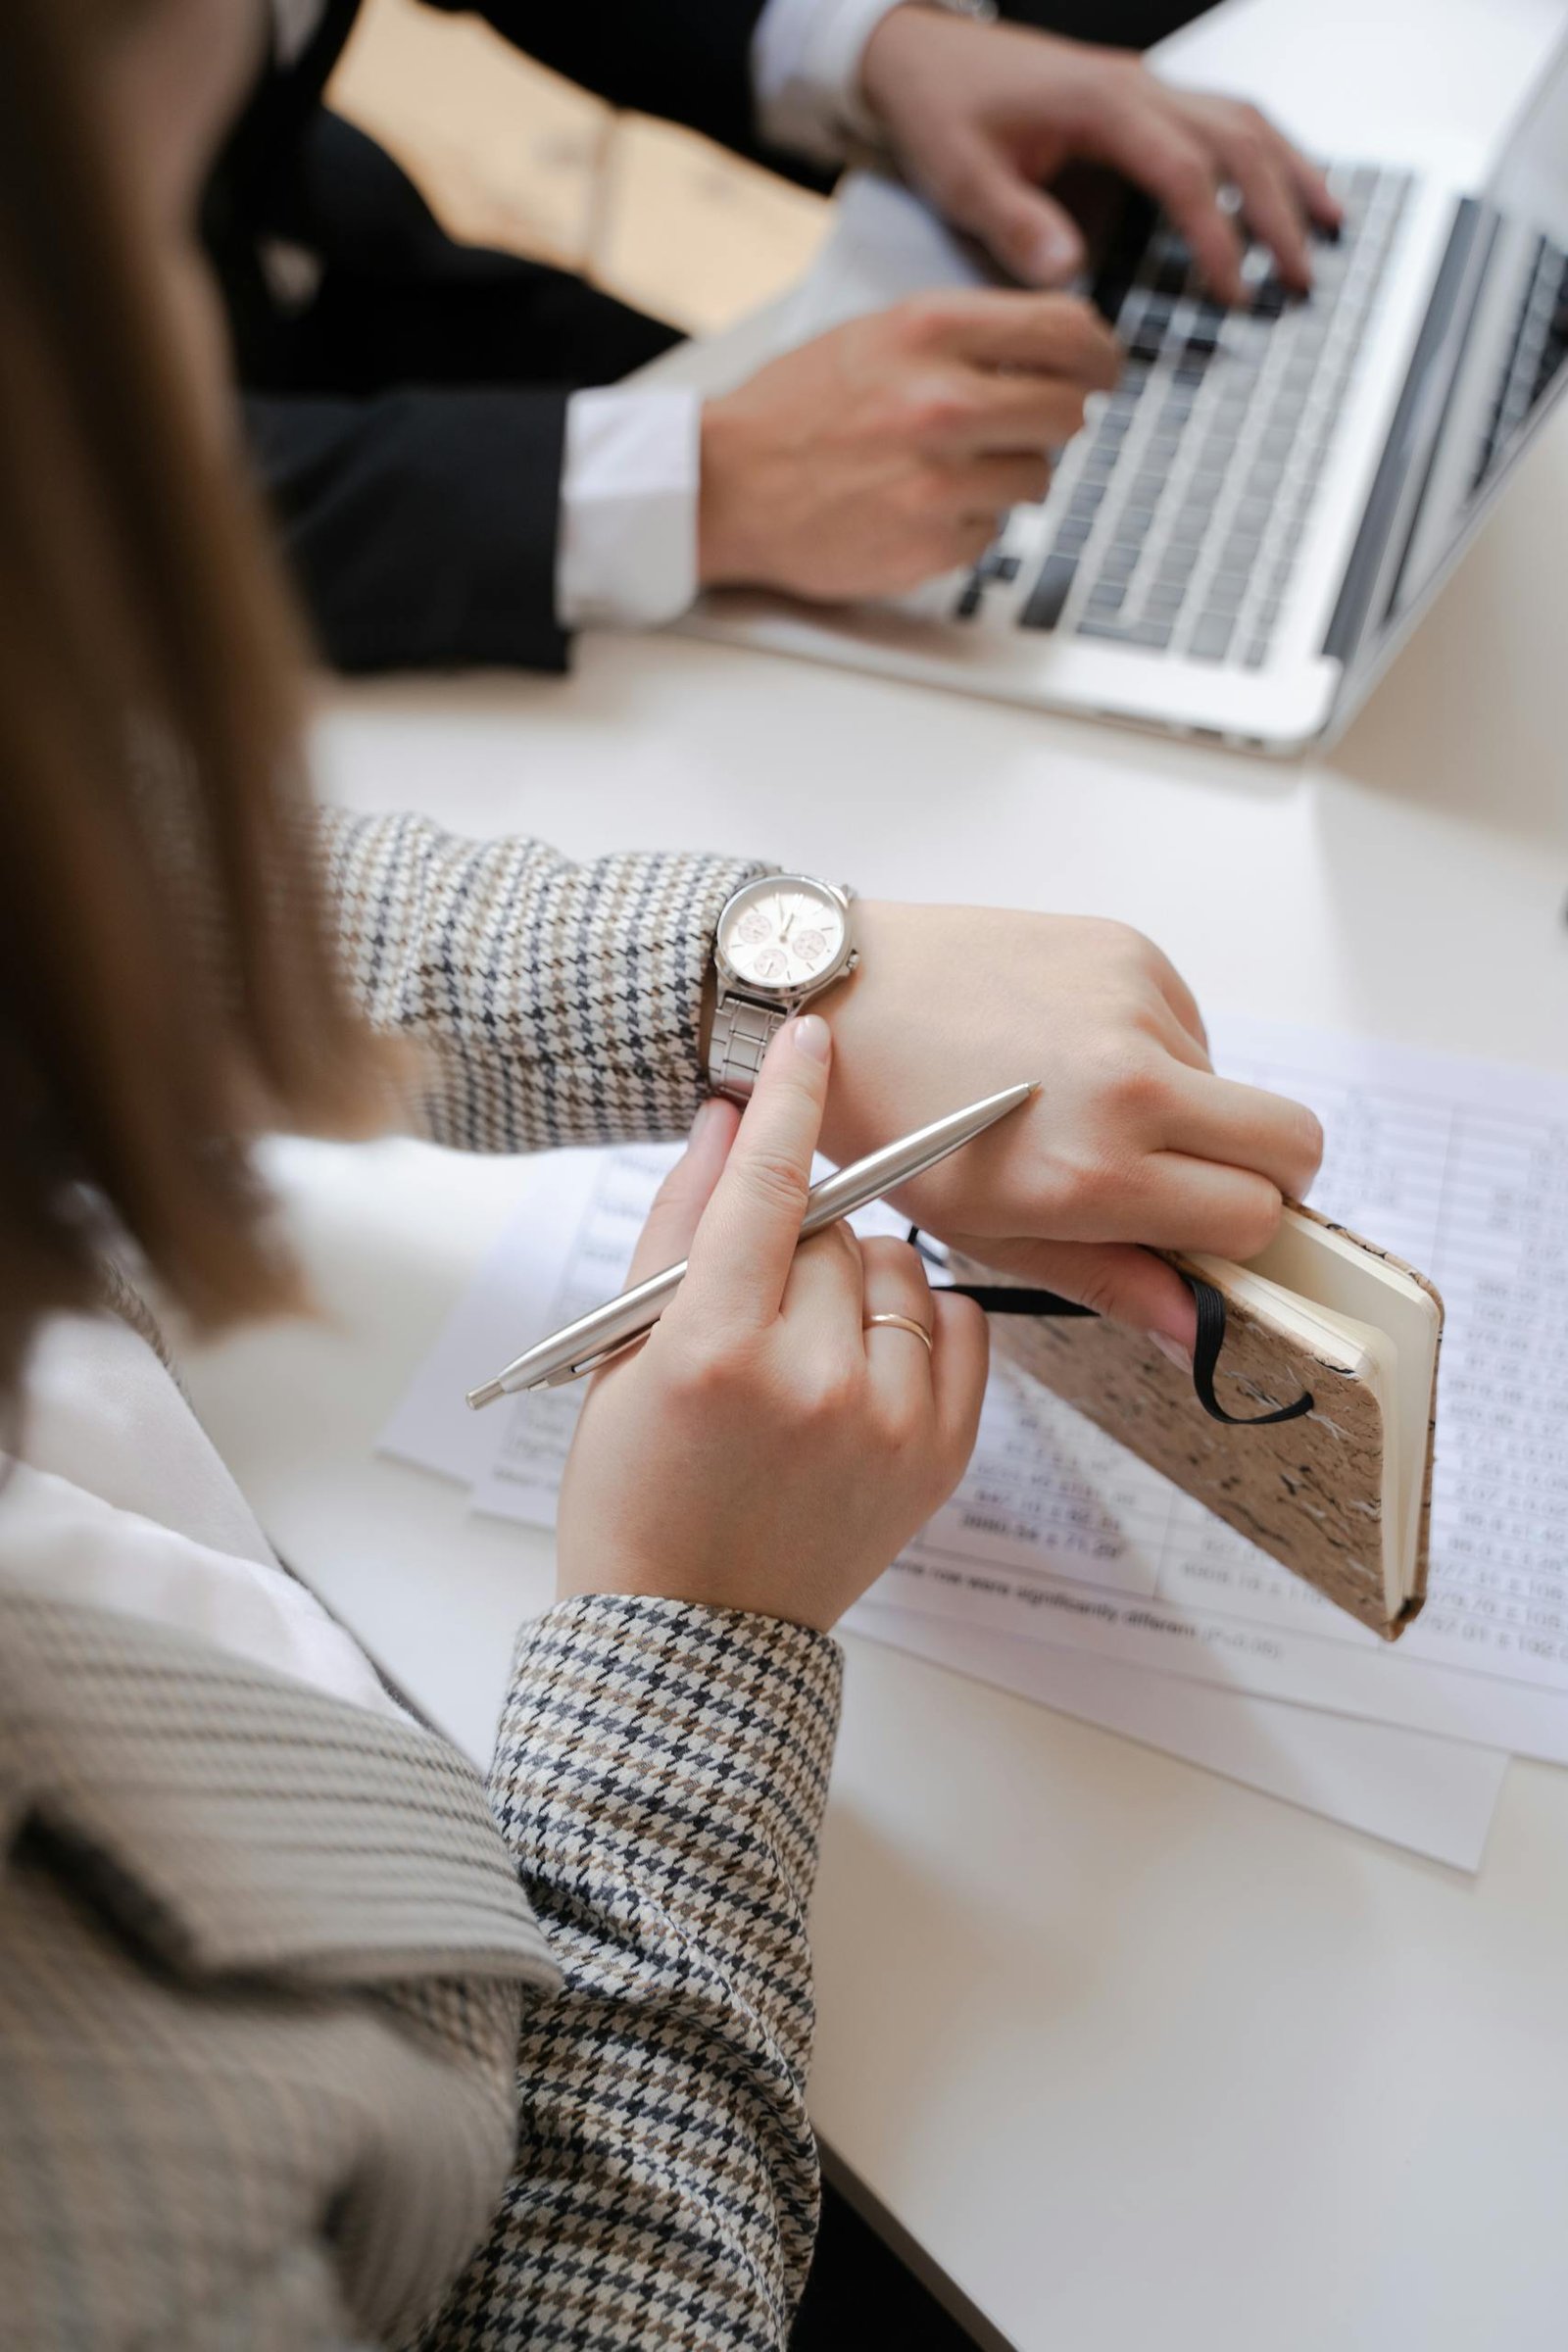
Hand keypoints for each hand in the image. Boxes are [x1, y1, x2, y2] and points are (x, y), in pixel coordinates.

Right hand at [555, 1017, 988, 1630]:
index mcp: (717, 1352)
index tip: (807, 1032)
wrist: (694, 1630)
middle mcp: (813, 1384)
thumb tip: (730, 1117)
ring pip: (899, 1270)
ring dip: (855, 1284)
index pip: (769, 1189)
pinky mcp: (941, 1456)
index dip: (790, 1100)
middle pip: (836, 1230)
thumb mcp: (625, 1350)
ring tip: (801, 1355)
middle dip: (796, 1242)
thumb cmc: (637, 1486)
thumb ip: (682, 1222)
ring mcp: (888, 1424)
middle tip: (752, 1309)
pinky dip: (912, 1324)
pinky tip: (858, 1368)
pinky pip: (954, 1324)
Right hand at [699, 289, 1118, 598]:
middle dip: (1055, 419)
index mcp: (930, 331)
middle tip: (1030, 426)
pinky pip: (991, 532)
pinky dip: (965, 525)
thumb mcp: (878, 336)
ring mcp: (940, 479)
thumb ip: (965, 337)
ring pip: (1035, 478)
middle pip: (1068, 411)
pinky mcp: (932, 543)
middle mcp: (941, 401)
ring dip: (1006, 477)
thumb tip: (1057, 350)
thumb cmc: (794, 411)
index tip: (1104, 368)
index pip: (1066, 330)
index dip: (1098, 353)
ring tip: (944, 470)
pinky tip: (913, 509)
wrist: (724, 485)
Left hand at [817, 903, 1324, 1356]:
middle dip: (1267, 1175)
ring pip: (1233, 1080)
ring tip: (1084, 1103)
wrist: (837, 997)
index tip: (1201, 1235)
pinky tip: (1070, 1050)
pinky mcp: (1126, 948)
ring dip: (1189, 1106)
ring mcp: (1134, 1006)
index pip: (1252, 1218)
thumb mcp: (987, 1231)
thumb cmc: (896, 1124)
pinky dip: (1154, 1045)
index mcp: (1092, 1171)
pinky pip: (1188, 1018)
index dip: (1235, 1237)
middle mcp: (1129, 1084)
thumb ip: (1107, 1279)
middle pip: (1294, 1142)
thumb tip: (1195, 1330)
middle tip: (1203, 1183)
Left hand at [859, 10, 1341, 304]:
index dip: (1217, 237)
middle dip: (1279, 211)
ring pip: (1243, 120)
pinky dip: (1263, 153)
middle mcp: (1137, 87)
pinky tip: (1285, 184)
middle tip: (1302, 277)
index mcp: (1102, 105)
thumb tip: (1068, 271)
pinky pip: (1220, 118)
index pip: (1185, 174)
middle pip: (1237, 141)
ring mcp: (1144, 87)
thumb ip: (1014, 224)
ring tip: (1330, 227)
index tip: (1236, 294)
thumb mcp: (960, 175)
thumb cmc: (938, 107)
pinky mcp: (1139, 99)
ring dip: (1291, 173)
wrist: (919, 53)